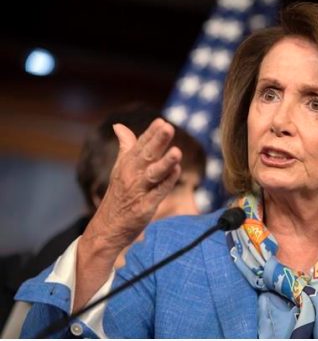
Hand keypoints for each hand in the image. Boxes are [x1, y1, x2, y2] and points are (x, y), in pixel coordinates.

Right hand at [84, 118, 181, 252]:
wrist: (107, 228)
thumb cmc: (118, 195)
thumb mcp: (119, 168)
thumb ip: (125, 147)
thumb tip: (119, 126)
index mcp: (126, 164)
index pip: (140, 144)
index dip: (151, 133)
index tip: (162, 121)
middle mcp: (131, 175)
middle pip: (147, 155)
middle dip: (157, 141)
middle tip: (168, 128)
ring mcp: (138, 191)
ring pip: (153, 173)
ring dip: (165, 162)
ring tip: (177, 151)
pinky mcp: (144, 207)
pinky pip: (158, 192)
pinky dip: (167, 182)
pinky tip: (177, 172)